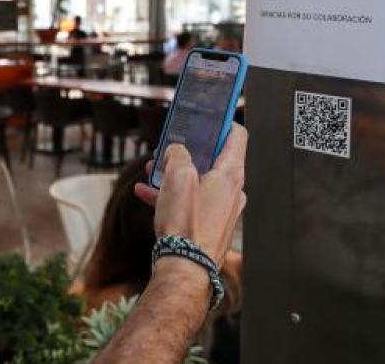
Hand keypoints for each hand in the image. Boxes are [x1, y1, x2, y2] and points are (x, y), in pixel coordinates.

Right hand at [134, 124, 246, 264]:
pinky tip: (147, 195)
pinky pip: (193, 203)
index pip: (237, 135)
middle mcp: (232, 191)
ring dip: (176, 174)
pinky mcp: (210, 226)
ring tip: (152, 172)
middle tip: (169, 148)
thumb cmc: (186, 222)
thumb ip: (178, 154)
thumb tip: (177, 152)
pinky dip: (174, 196)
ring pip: (200, 182)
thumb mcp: (177, 175)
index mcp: (231, 173)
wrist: (185, 268)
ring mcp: (223, 211)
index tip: (208, 117)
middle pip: (214, 159)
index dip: (223, 122)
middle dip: (189, 152)